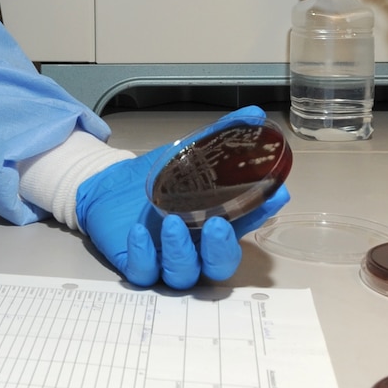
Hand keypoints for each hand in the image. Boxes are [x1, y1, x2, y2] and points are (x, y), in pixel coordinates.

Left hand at [74, 107, 289, 290]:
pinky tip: (139, 233)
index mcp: (216, 223)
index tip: (274, 195)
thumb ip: (221, 135)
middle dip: (222, 250)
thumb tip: (254, 113)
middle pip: (220, 266)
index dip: (260, 212)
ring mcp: (167, 258)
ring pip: (184, 274)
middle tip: (216, 225)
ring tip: (172, 222)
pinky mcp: (137, 262)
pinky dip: (143, 255)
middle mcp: (197, 247)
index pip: (245, 223)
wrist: (113, 185)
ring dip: (182, 252)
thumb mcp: (190, 152)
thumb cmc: (158, 177)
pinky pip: (143, 272)